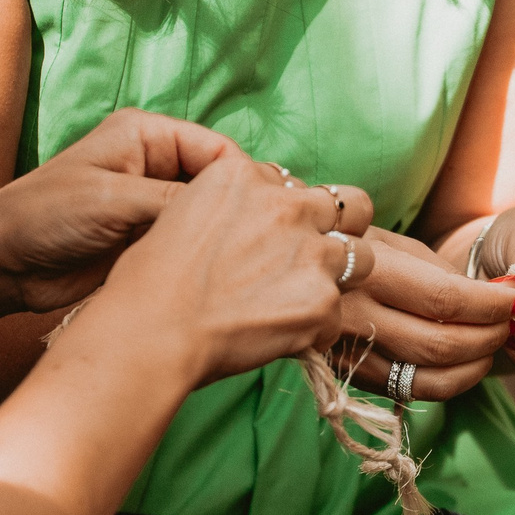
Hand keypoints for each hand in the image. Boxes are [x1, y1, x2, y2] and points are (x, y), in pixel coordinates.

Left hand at [0, 110, 373, 327]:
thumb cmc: (42, 217)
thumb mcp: (115, 203)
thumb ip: (179, 205)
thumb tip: (241, 214)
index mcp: (148, 136)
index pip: (222, 152)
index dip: (250, 183)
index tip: (273, 216)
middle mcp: (155, 167)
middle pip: (223, 189)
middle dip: (246, 216)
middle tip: (275, 247)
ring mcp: (153, 208)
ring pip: (212, 224)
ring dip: (230, 244)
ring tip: (259, 269)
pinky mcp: (147, 245)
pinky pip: (192, 251)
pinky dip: (211, 266)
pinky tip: (233, 285)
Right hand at [79, 156, 374, 386]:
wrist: (151, 330)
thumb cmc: (151, 281)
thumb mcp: (182, 214)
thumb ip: (229, 207)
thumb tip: (249, 224)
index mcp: (245, 176)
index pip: (291, 183)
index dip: (286, 212)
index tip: (270, 238)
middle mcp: (286, 206)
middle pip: (351, 204)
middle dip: (342, 227)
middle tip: (319, 255)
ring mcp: (309, 253)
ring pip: (362, 257)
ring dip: (339, 279)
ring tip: (304, 302)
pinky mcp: (321, 302)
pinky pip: (338, 316)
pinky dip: (315, 331)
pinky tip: (282, 339)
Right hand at [330, 226, 514, 401]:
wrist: (277, 273)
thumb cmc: (346, 248)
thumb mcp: (388, 241)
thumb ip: (438, 271)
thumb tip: (493, 297)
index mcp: (365, 271)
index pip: (445, 299)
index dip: (491, 303)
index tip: (514, 296)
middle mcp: (355, 316)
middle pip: (443, 344)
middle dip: (491, 335)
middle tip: (510, 319)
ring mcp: (350, 353)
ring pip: (431, 378)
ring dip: (477, 364)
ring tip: (494, 341)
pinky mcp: (350, 377)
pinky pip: (412, 392)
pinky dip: (452, 381)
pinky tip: (467, 362)